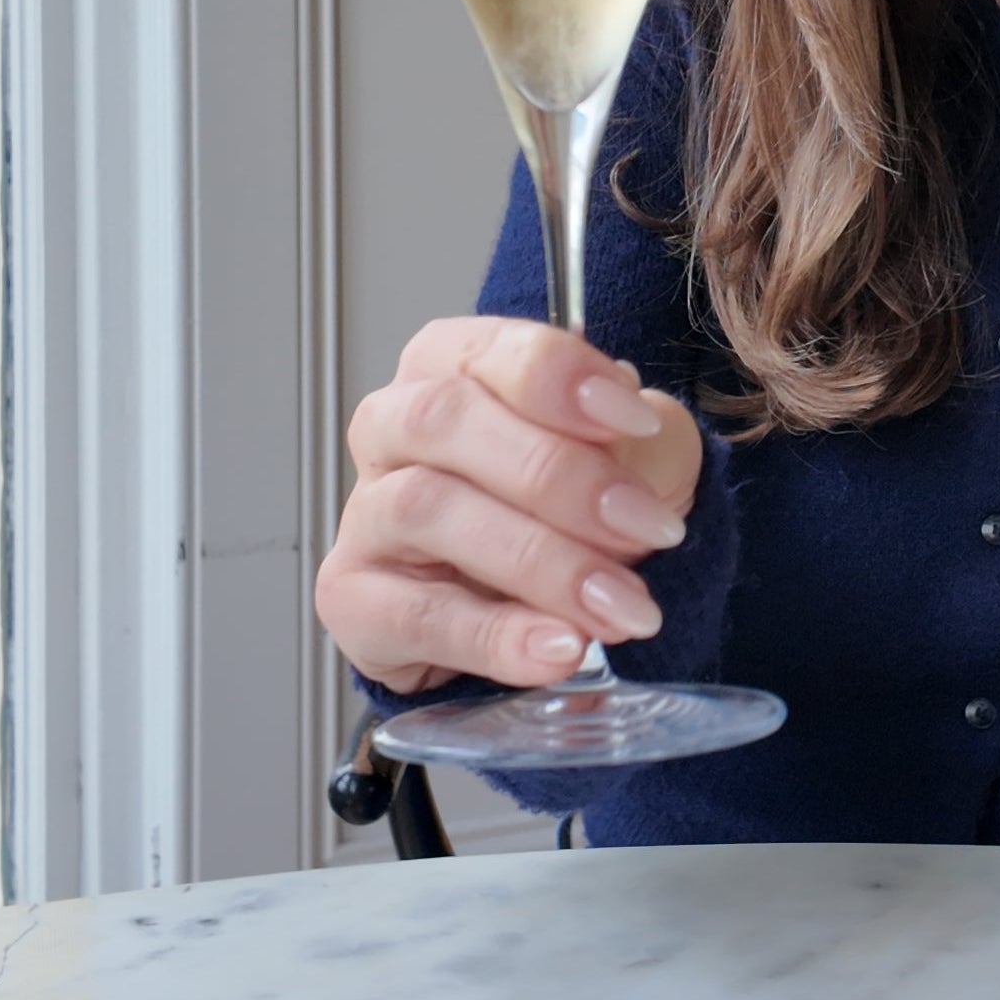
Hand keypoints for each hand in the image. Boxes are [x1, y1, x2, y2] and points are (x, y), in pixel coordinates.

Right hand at [315, 317, 702, 695]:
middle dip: (560, 476)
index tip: (637, 423)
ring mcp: (367, 513)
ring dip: (540, 562)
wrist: (542, 610)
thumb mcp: (638, 460)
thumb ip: (642, 440)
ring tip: (617, 607)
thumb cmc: (579, 512)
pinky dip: (496, 636)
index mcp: (453, 367)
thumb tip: (634, 435)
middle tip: (644, 528)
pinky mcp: (356, 600)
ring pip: (427, 509)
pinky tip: (560, 649)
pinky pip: (414, 615)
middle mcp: (393, 427)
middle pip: (446, 420)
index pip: (491, 350)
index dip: (562, 380)